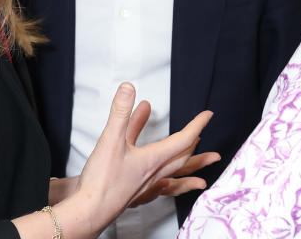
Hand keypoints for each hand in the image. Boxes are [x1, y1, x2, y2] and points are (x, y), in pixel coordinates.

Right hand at [56, 83, 213, 237]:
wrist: (89, 211)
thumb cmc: (101, 180)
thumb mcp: (110, 139)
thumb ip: (120, 113)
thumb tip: (129, 88)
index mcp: (153, 160)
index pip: (183, 140)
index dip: (197, 125)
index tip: (208, 116)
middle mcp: (154, 174)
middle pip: (183, 161)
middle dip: (198, 152)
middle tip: (212, 149)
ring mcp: (145, 186)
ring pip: (173, 177)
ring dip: (188, 172)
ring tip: (201, 179)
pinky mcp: (135, 195)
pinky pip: (159, 188)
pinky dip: (166, 185)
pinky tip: (162, 185)